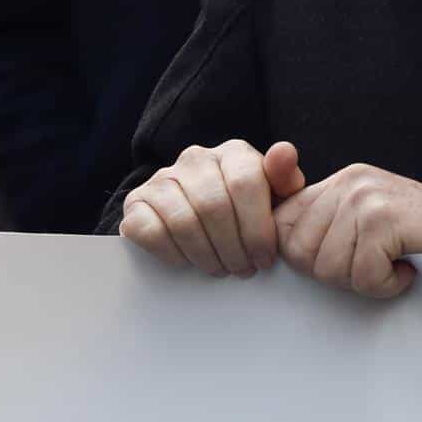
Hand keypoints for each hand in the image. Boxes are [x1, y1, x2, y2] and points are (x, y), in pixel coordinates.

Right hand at [120, 140, 306, 277]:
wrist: (201, 213)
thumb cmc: (247, 207)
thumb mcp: (276, 195)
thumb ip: (285, 177)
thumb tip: (284, 152)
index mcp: (234, 152)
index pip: (245, 184)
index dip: (258, 227)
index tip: (265, 257)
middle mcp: (195, 159)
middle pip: (215, 207)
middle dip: (234, 247)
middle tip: (244, 270)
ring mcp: (161, 179)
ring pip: (184, 221)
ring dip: (206, 255)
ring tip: (222, 269)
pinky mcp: (135, 203)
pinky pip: (150, 232)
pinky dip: (173, 253)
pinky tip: (189, 262)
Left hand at [273, 164, 421, 299]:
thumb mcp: (368, 224)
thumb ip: (326, 224)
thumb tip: (271, 241)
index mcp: (343, 180)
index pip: (281, 224)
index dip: (305, 257)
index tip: (346, 260)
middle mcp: (351, 180)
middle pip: (297, 253)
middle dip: (336, 273)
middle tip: (378, 262)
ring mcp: (367, 196)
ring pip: (327, 268)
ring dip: (365, 281)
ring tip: (396, 263)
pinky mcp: (385, 219)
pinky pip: (361, 276)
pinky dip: (387, 285)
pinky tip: (410, 268)